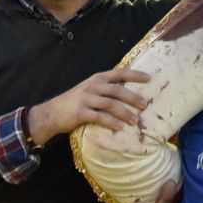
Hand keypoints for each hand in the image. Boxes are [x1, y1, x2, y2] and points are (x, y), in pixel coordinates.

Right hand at [27, 67, 149, 145]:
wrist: (52, 113)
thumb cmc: (75, 102)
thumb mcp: (90, 89)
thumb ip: (106, 89)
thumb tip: (129, 93)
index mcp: (97, 78)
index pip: (119, 73)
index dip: (134, 75)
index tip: (149, 78)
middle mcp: (92, 86)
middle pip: (117, 90)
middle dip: (133, 97)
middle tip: (145, 105)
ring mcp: (86, 98)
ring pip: (110, 104)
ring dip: (125, 113)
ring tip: (135, 121)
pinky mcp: (80, 112)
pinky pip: (99, 117)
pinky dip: (110, 123)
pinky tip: (119, 128)